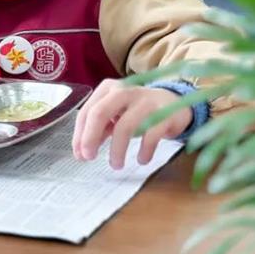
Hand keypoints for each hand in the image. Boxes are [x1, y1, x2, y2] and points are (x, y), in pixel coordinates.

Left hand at [72, 78, 192, 169]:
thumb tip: (82, 151)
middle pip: (100, 113)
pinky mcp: (165, 114)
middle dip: (91, 137)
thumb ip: (100, 128)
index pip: (88, 111)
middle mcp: (125, 91)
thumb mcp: (116, 114)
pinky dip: (144, 151)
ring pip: (124, 127)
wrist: (175, 103)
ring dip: (117, 150)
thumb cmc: (138, 110)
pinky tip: (141, 159)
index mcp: (109, 89)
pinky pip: (150, 136)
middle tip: (88, 158)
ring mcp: (146, 101)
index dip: (80, 134)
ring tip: (116, 165)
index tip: (79, 154)